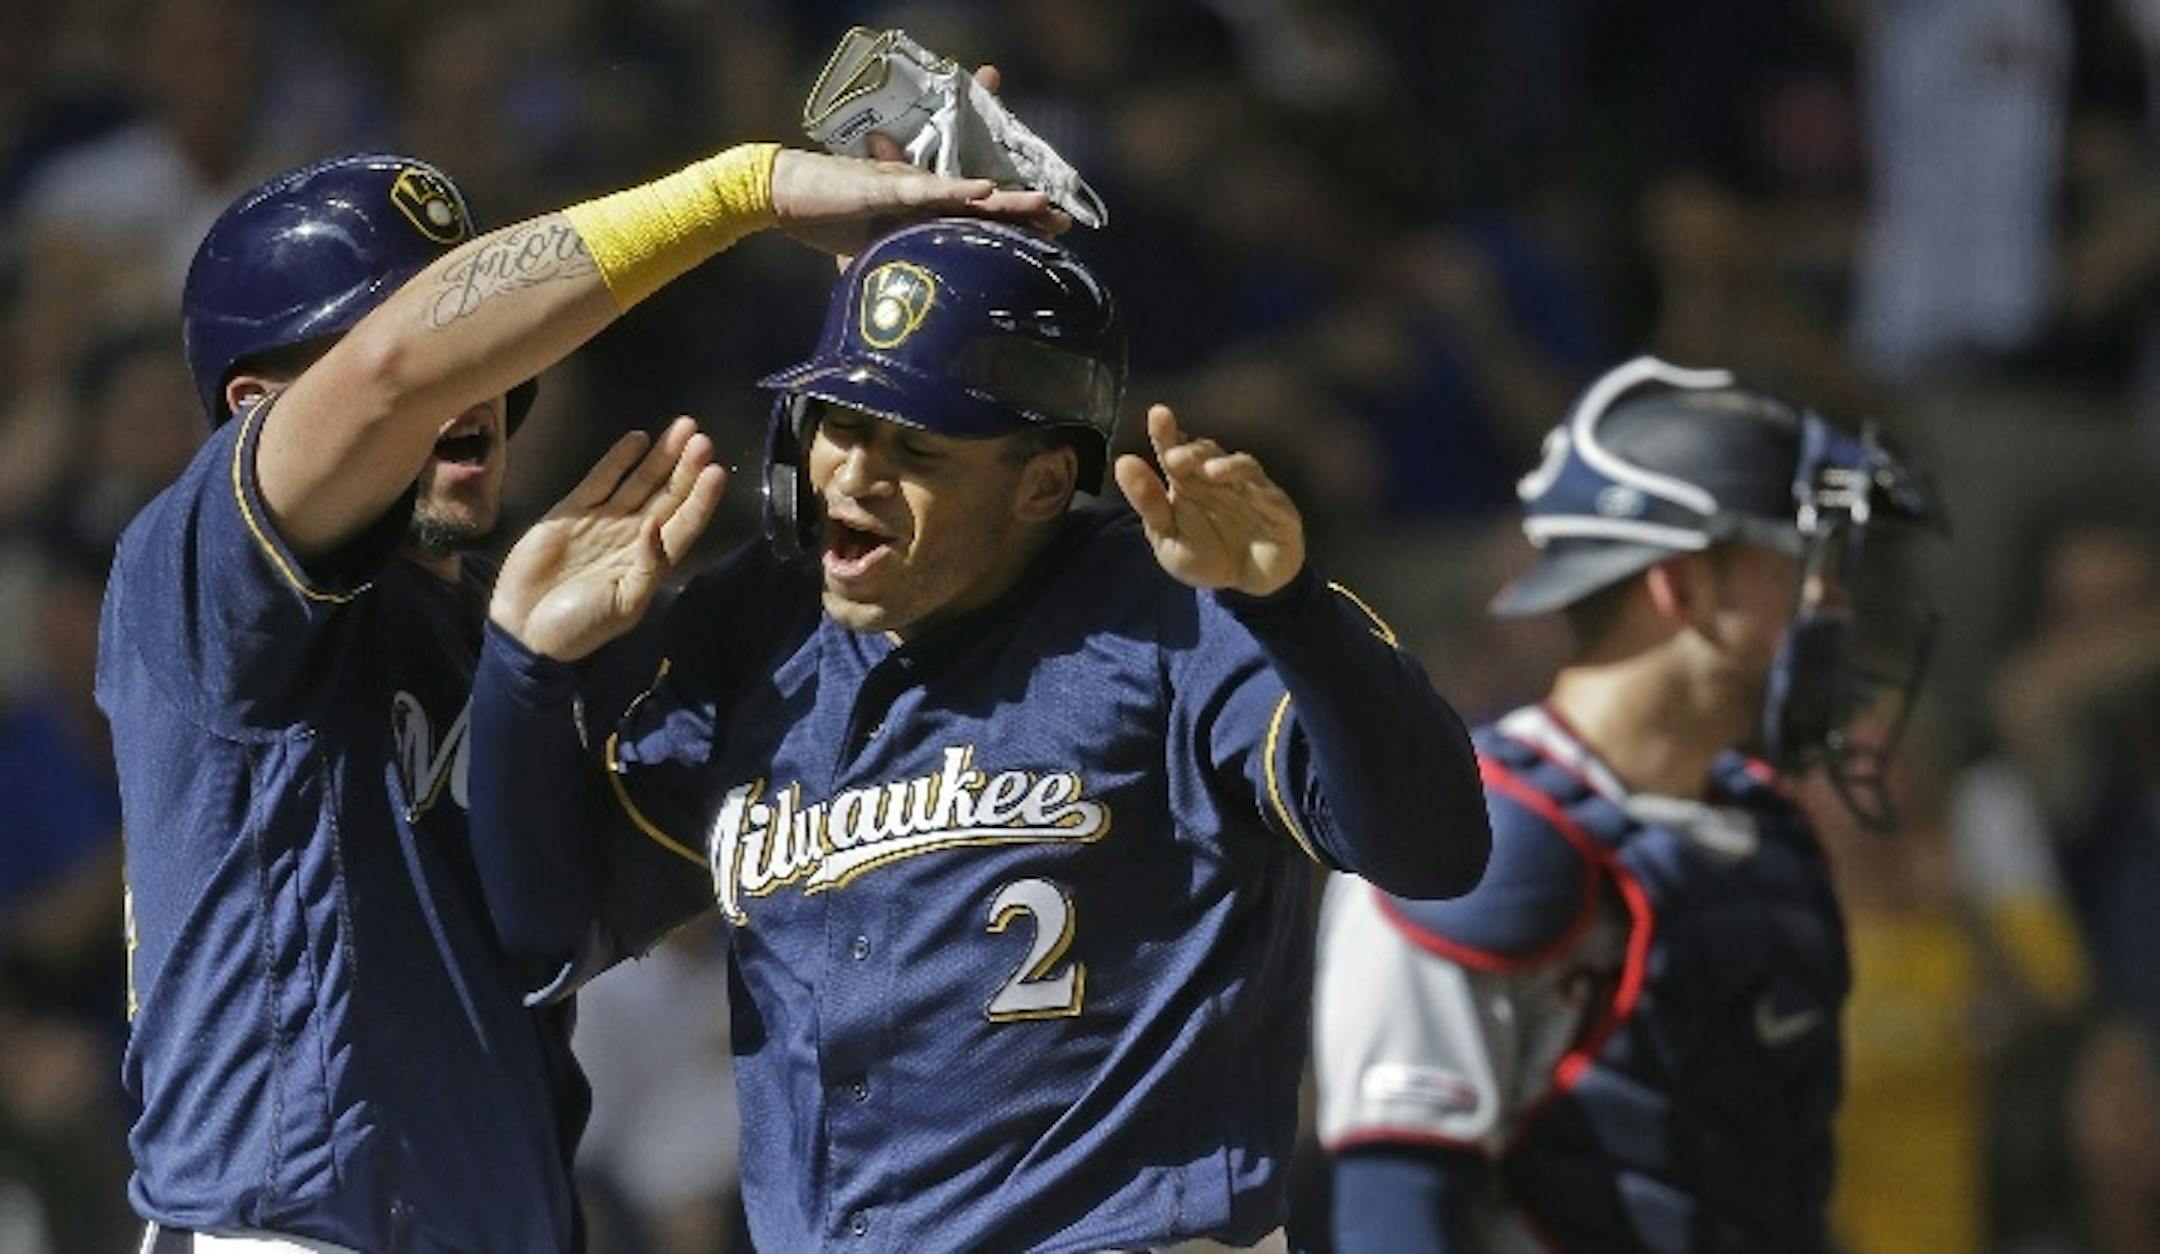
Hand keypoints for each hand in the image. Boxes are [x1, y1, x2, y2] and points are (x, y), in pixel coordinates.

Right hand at [491, 416, 726, 660]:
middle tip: (703, 439)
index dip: (701, 499)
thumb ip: (648, 567)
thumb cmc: (581, 626)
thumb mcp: (625, 605)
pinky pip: (601, 479)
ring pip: (640, 481)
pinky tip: (639, 439)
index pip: (685, 523)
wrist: (526, 628)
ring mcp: (604, 521)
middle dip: (686, 468)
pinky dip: (619, 459)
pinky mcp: (572, 511)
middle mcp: (633, 536)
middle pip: (668, 495)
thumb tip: (657, 526)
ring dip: (662, 456)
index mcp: (651, 562)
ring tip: (684, 428)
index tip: (716, 472)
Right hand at [787, 64, 1068, 259]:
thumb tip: (906, 326)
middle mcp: (924, 195)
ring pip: (966, 194)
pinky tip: (984, 191)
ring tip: (1043, 203)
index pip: (976, 221)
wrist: (781, 196)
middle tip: (1065, 222)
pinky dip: (956, 191)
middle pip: (984, 204)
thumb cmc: (825, 221)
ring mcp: (908, 188)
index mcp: (924, 212)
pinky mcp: (885, 187)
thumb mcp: (867, 261)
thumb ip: (892, 278)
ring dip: (1005, 199)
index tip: (1050, 242)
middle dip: (1025, 211)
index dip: (1013, 227)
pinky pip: (926, 189)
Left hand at [1114, 404, 1305, 596]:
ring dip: (1225, 465)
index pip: (1174, 450)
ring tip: (1208, 472)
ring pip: (1241, 466)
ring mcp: (1250, 489)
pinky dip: (1259, 490)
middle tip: (1174, 457)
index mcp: (1187, 481)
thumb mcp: (1168, 538)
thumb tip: (1123, 462)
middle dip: (1192, 450)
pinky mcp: (1277, 508)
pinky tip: (1248, 490)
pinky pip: (1269, 495)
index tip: (1158, 415)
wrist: (1247, 584)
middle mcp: (1218, 477)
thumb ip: (1149, 504)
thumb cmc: (1206, 556)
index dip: (1167, 432)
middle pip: (1206, 453)